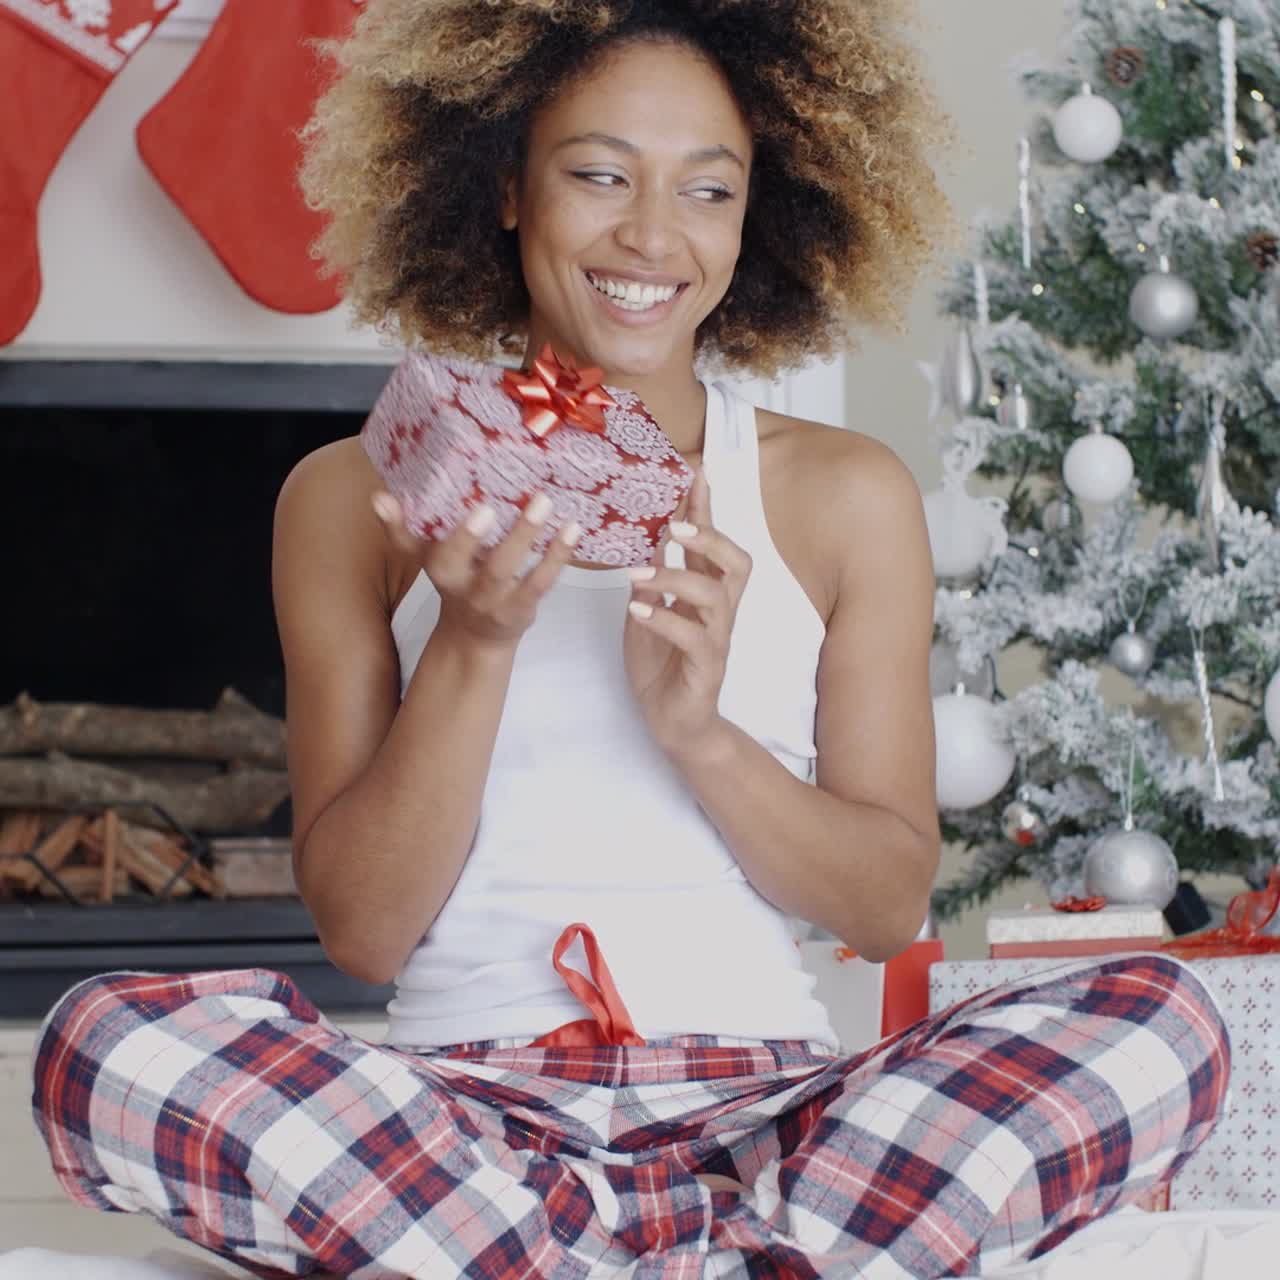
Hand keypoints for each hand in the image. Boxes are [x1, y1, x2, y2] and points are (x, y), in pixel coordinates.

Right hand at [372, 490, 580, 655]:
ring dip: (525, 536)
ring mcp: (493, 599)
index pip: (421, 549)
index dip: (417, 529)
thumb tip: (377, 496)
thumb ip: (404, 528)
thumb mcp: (427, 559)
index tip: (413, 501)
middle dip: (469, 536)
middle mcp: (461, 586)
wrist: (477, 637)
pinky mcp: (522, 606)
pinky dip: (557, 555)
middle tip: (487, 505)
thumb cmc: (456, 581)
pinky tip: (572, 529)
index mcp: (438, 569)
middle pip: (460, 561)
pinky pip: (541, 582)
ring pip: (506, 569)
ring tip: (544, 502)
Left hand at [622, 467, 751, 756]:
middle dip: (711, 538)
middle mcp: (719, 612)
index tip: (695, 472)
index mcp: (704, 594)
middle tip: (674, 527)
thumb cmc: (663, 665)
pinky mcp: (707, 669)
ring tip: (637, 575)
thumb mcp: (648, 610)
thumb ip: (651, 576)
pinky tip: (638, 610)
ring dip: (676, 580)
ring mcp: (716, 640)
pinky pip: (695, 640)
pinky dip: (665, 619)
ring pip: (716, 598)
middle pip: (737, 563)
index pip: (712, 543)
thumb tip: (642, 534)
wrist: (674, 724)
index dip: (706, 508)